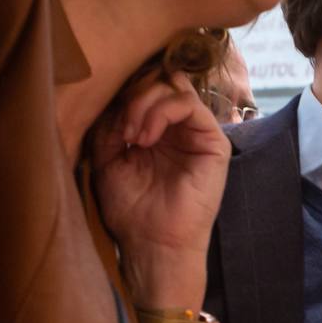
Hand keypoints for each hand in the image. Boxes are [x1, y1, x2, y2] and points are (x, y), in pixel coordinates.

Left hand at [91, 72, 231, 271]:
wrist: (152, 243)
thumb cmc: (131, 209)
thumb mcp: (107, 157)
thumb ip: (111, 122)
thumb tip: (117, 91)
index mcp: (156, 129)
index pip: (146, 85)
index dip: (125, 88)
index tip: (109, 116)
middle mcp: (179, 127)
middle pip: (159, 79)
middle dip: (133, 95)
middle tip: (121, 129)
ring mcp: (198, 132)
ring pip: (174, 85)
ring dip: (144, 104)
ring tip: (132, 136)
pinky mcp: (214, 141)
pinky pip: (189, 103)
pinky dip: (161, 112)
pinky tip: (146, 138)